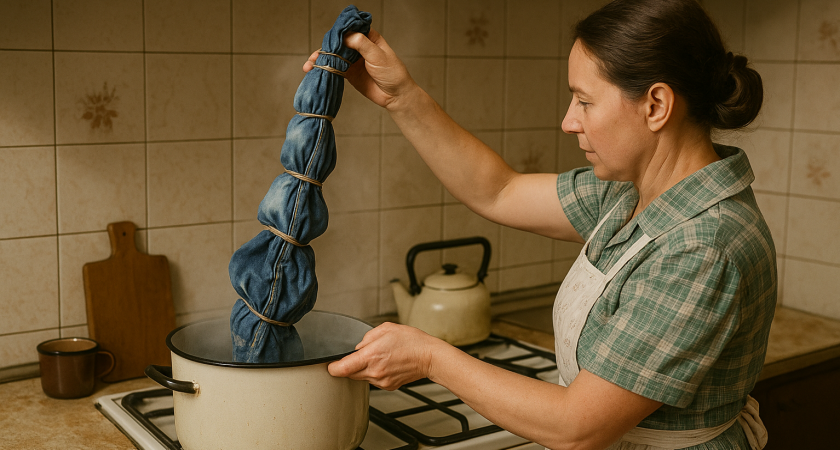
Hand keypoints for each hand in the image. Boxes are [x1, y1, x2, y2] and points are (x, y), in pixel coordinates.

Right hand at [303, 29, 417, 110]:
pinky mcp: (348, 73)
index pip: (349, 29)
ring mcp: (352, 60)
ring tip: (309, 66)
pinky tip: (314, 71)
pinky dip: (323, 69)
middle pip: (337, 43)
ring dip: (320, 59)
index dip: (338, 32)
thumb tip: (345, 36)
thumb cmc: (393, 73)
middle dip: (324, 48)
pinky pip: (333, 69)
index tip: (329, 39)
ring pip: (332, 56)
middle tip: (316, 56)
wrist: (395, 96)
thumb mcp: (378, 55)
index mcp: (368, 37)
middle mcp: (358, 46)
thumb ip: (361, 44)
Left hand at [327, 322, 439, 390]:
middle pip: (349, 374)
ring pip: (361, 377)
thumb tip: (358, 347)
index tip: (330, 364)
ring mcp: (381, 381)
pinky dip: (374, 373)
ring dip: (363, 369)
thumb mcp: (386, 329)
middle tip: (358, 356)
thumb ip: (366, 338)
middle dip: (349, 366)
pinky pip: (373, 380)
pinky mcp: (388, 386)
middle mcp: (375, 371)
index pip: (341, 368)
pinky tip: (386, 363)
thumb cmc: (412, 341)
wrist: (429, 357)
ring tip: (379, 357)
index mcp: (371, 356)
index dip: (332, 367)